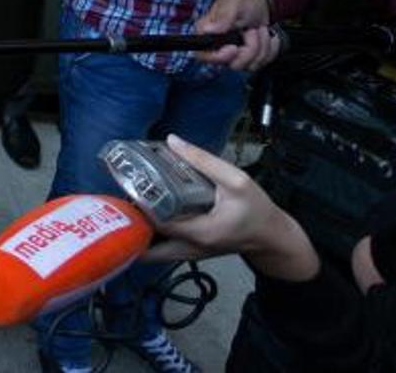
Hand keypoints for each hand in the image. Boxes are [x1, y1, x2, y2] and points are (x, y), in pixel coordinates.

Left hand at [142, 135, 319, 282]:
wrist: (274, 238)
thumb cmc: (258, 210)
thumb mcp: (236, 180)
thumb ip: (203, 160)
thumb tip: (172, 140)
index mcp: (200, 233)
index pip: (158, 223)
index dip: (140, 205)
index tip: (129, 185)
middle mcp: (190, 249)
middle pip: (147, 249)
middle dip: (130, 228)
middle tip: (121, 201)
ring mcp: (190, 255)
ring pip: (153, 252)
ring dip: (139, 231)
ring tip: (131, 203)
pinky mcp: (191, 252)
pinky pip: (163, 248)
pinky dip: (152, 234)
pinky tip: (148, 211)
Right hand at [194, 0, 280, 70]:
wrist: (260, 6)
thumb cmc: (243, 3)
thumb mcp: (233, 5)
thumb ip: (223, 17)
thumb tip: (209, 30)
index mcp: (207, 35)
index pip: (203, 56)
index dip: (220, 57)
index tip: (234, 47)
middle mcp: (219, 50)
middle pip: (234, 64)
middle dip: (250, 46)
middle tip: (251, 29)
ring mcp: (235, 58)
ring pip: (251, 65)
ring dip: (262, 45)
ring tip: (260, 29)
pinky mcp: (250, 61)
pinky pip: (263, 63)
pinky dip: (270, 48)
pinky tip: (265, 36)